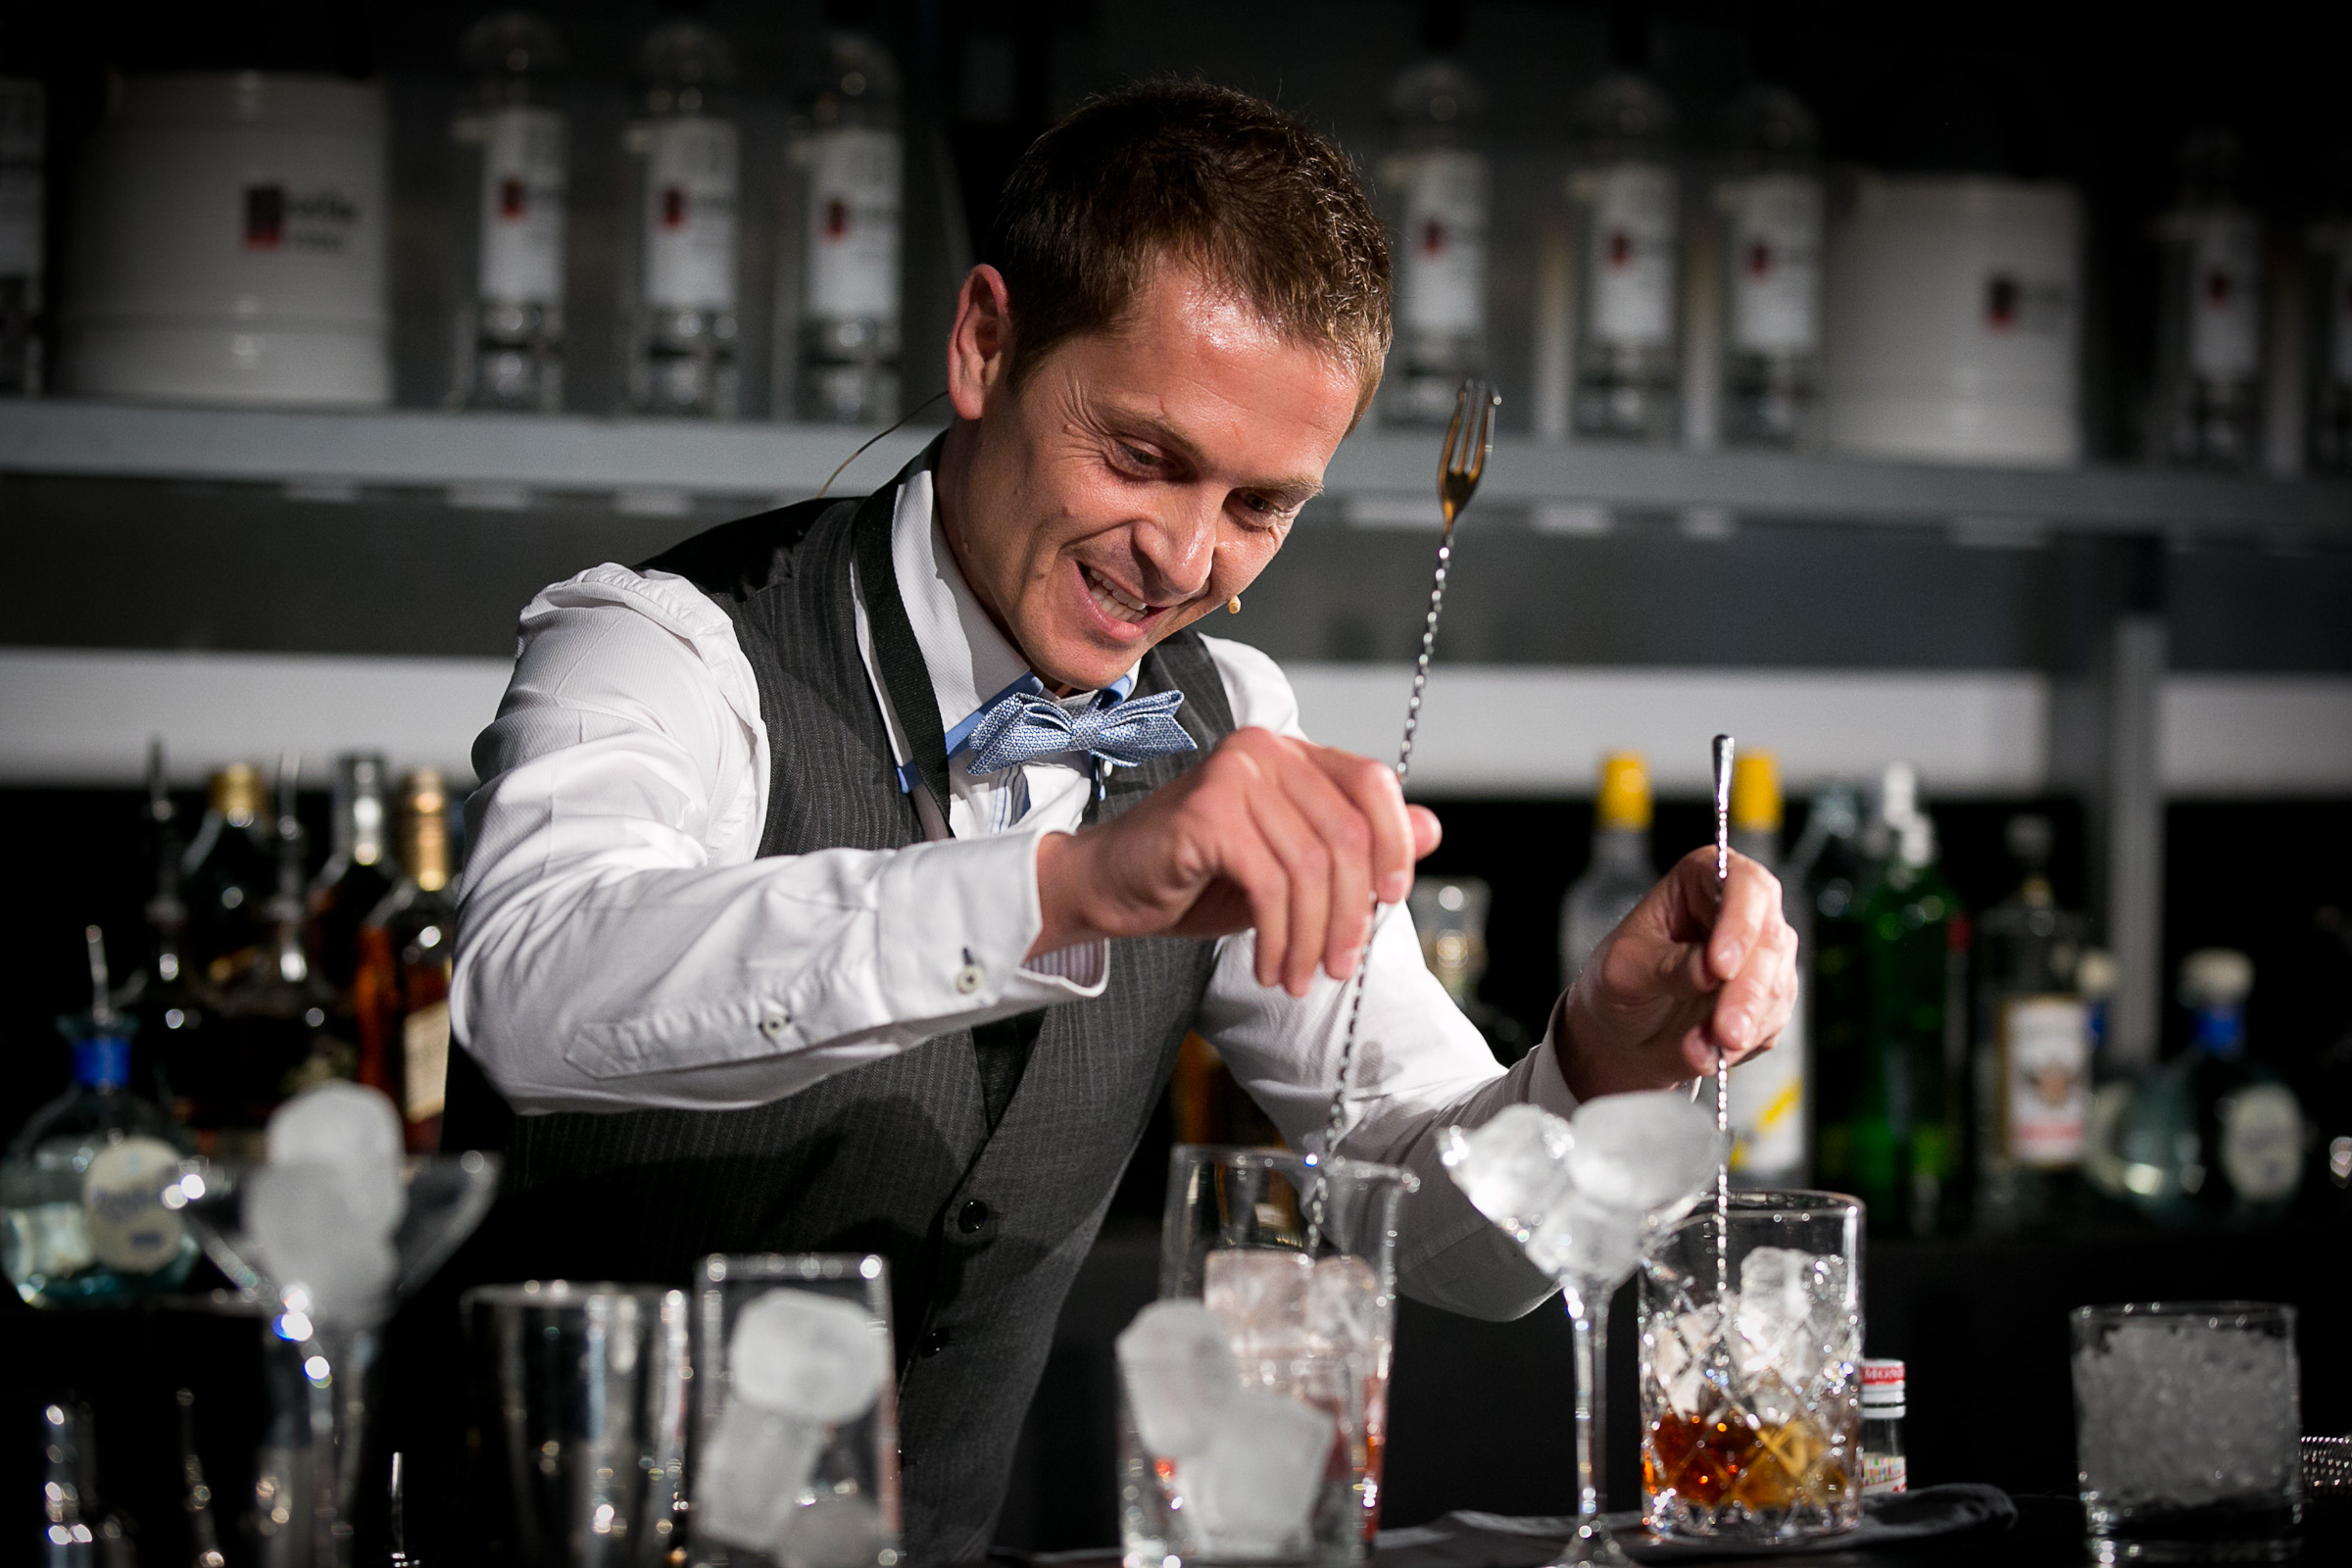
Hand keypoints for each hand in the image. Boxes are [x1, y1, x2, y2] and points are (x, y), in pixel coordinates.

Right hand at [1030, 727, 1442, 994]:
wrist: (1109, 887)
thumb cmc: (1197, 877)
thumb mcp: (1290, 867)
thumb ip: (1356, 845)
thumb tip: (1432, 829)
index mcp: (1291, 754)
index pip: (1372, 783)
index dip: (1393, 843)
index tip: (1388, 901)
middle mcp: (1265, 751)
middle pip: (1346, 835)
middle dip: (1349, 914)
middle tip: (1338, 967)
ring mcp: (1234, 775)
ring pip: (1311, 868)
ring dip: (1312, 937)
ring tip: (1298, 976)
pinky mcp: (1208, 813)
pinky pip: (1270, 885)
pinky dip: (1278, 937)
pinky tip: (1268, 966)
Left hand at [1552, 846, 1799, 1100]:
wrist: (1623, 1033)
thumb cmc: (1621, 982)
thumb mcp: (1626, 969)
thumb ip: (1668, 966)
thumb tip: (1709, 972)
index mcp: (1703, 879)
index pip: (1743, 884)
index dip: (1739, 923)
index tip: (1720, 966)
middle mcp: (1742, 911)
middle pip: (1769, 940)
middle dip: (1746, 992)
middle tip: (1724, 1031)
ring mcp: (1762, 957)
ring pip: (1776, 985)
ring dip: (1743, 1025)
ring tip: (1703, 1050)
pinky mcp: (1768, 1000)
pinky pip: (1771, 1021)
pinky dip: (1742, 1045)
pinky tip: (1709, 1054)